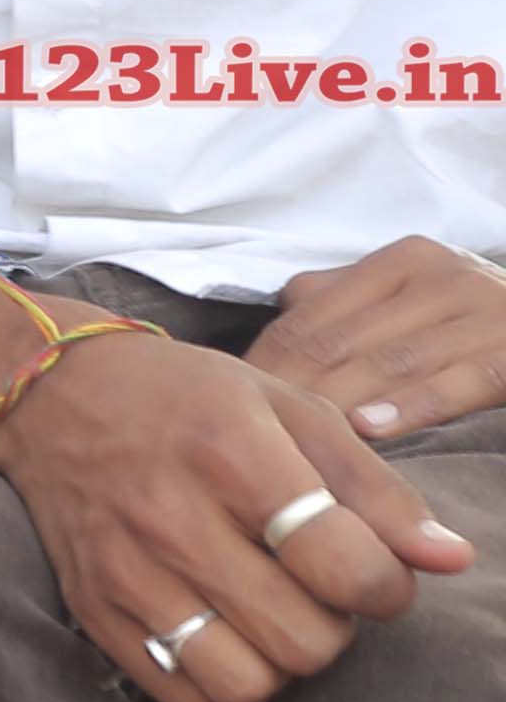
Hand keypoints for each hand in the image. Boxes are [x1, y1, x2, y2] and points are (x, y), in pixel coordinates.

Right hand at [0, 321, 470, 701]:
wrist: (44, 393)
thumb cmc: (185, 397)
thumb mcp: (288, 410)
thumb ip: (374, 489)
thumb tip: (450, 560)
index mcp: (232, 454)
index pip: (347, 567)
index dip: (387, 587)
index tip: (374, 570)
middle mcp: (171, 516)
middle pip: (304, 641)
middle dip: (332, 626)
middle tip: (314, 589)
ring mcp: (123, 569)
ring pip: (245, 684)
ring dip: (275, 662)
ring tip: (267, 615)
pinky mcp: (90, 607)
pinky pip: (183, 696)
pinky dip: (216, 679)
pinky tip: (218, 630)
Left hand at [247, 235, 505, 442]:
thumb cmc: (485, 322)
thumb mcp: (418, 297)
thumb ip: (351, 299)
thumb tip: (286, 306)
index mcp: (402, 262)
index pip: (308, 317)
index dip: (263, 364)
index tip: (221, 407)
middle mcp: (440, 275)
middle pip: (340, 341)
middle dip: (288, 392)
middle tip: (245, 438)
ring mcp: (485, 309)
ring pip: (390, 362)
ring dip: (338, 403)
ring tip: (294, 439)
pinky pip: (460, 380)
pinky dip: (412, 405)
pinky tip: (372, 431)